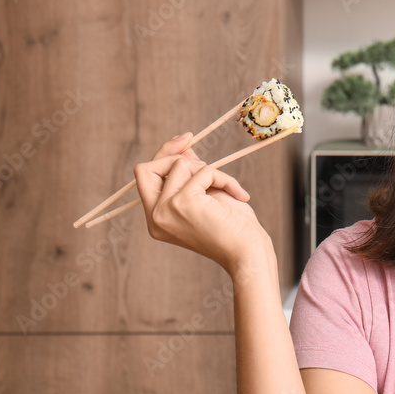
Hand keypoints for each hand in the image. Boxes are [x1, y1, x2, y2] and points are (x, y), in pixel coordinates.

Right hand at [133, 132, 272, 274]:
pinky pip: (204, 171)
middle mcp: (154, 218)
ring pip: (180, 165)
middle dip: (171, 153)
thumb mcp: (208, 195)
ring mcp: (165, 211)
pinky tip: (239, 195)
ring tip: (227, 190)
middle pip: (145, 168)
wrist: (248, 253)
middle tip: (196, 148)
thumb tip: (184, 146)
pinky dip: (224, 178)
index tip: (184, 140)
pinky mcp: (183, 203)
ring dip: (209, 170)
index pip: (146, 178)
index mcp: (156, 219)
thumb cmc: (233, 228)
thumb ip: (191, 173)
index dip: (163, 155)